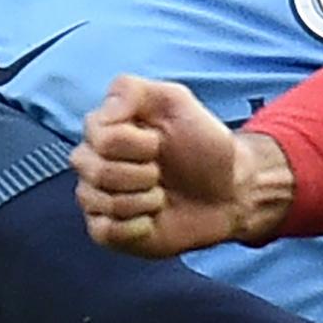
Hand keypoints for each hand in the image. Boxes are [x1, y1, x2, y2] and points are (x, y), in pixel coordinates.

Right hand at [70, 75, 294, 256]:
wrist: (229, 190)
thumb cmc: (203, 144)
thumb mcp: (177, 102)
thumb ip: (133, 91)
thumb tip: (102, 113)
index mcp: (104, 128)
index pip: (100, 136)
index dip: (137, 143)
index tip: (159, 142)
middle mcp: (93, 162)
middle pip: (96, 171)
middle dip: (142, 173)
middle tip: (162, 172)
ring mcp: (96, 197)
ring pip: (101, 202)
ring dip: (144, 199)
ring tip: (162, 194)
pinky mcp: (106, 231)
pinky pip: (105, 231)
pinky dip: (137, 227)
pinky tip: (153, 219)